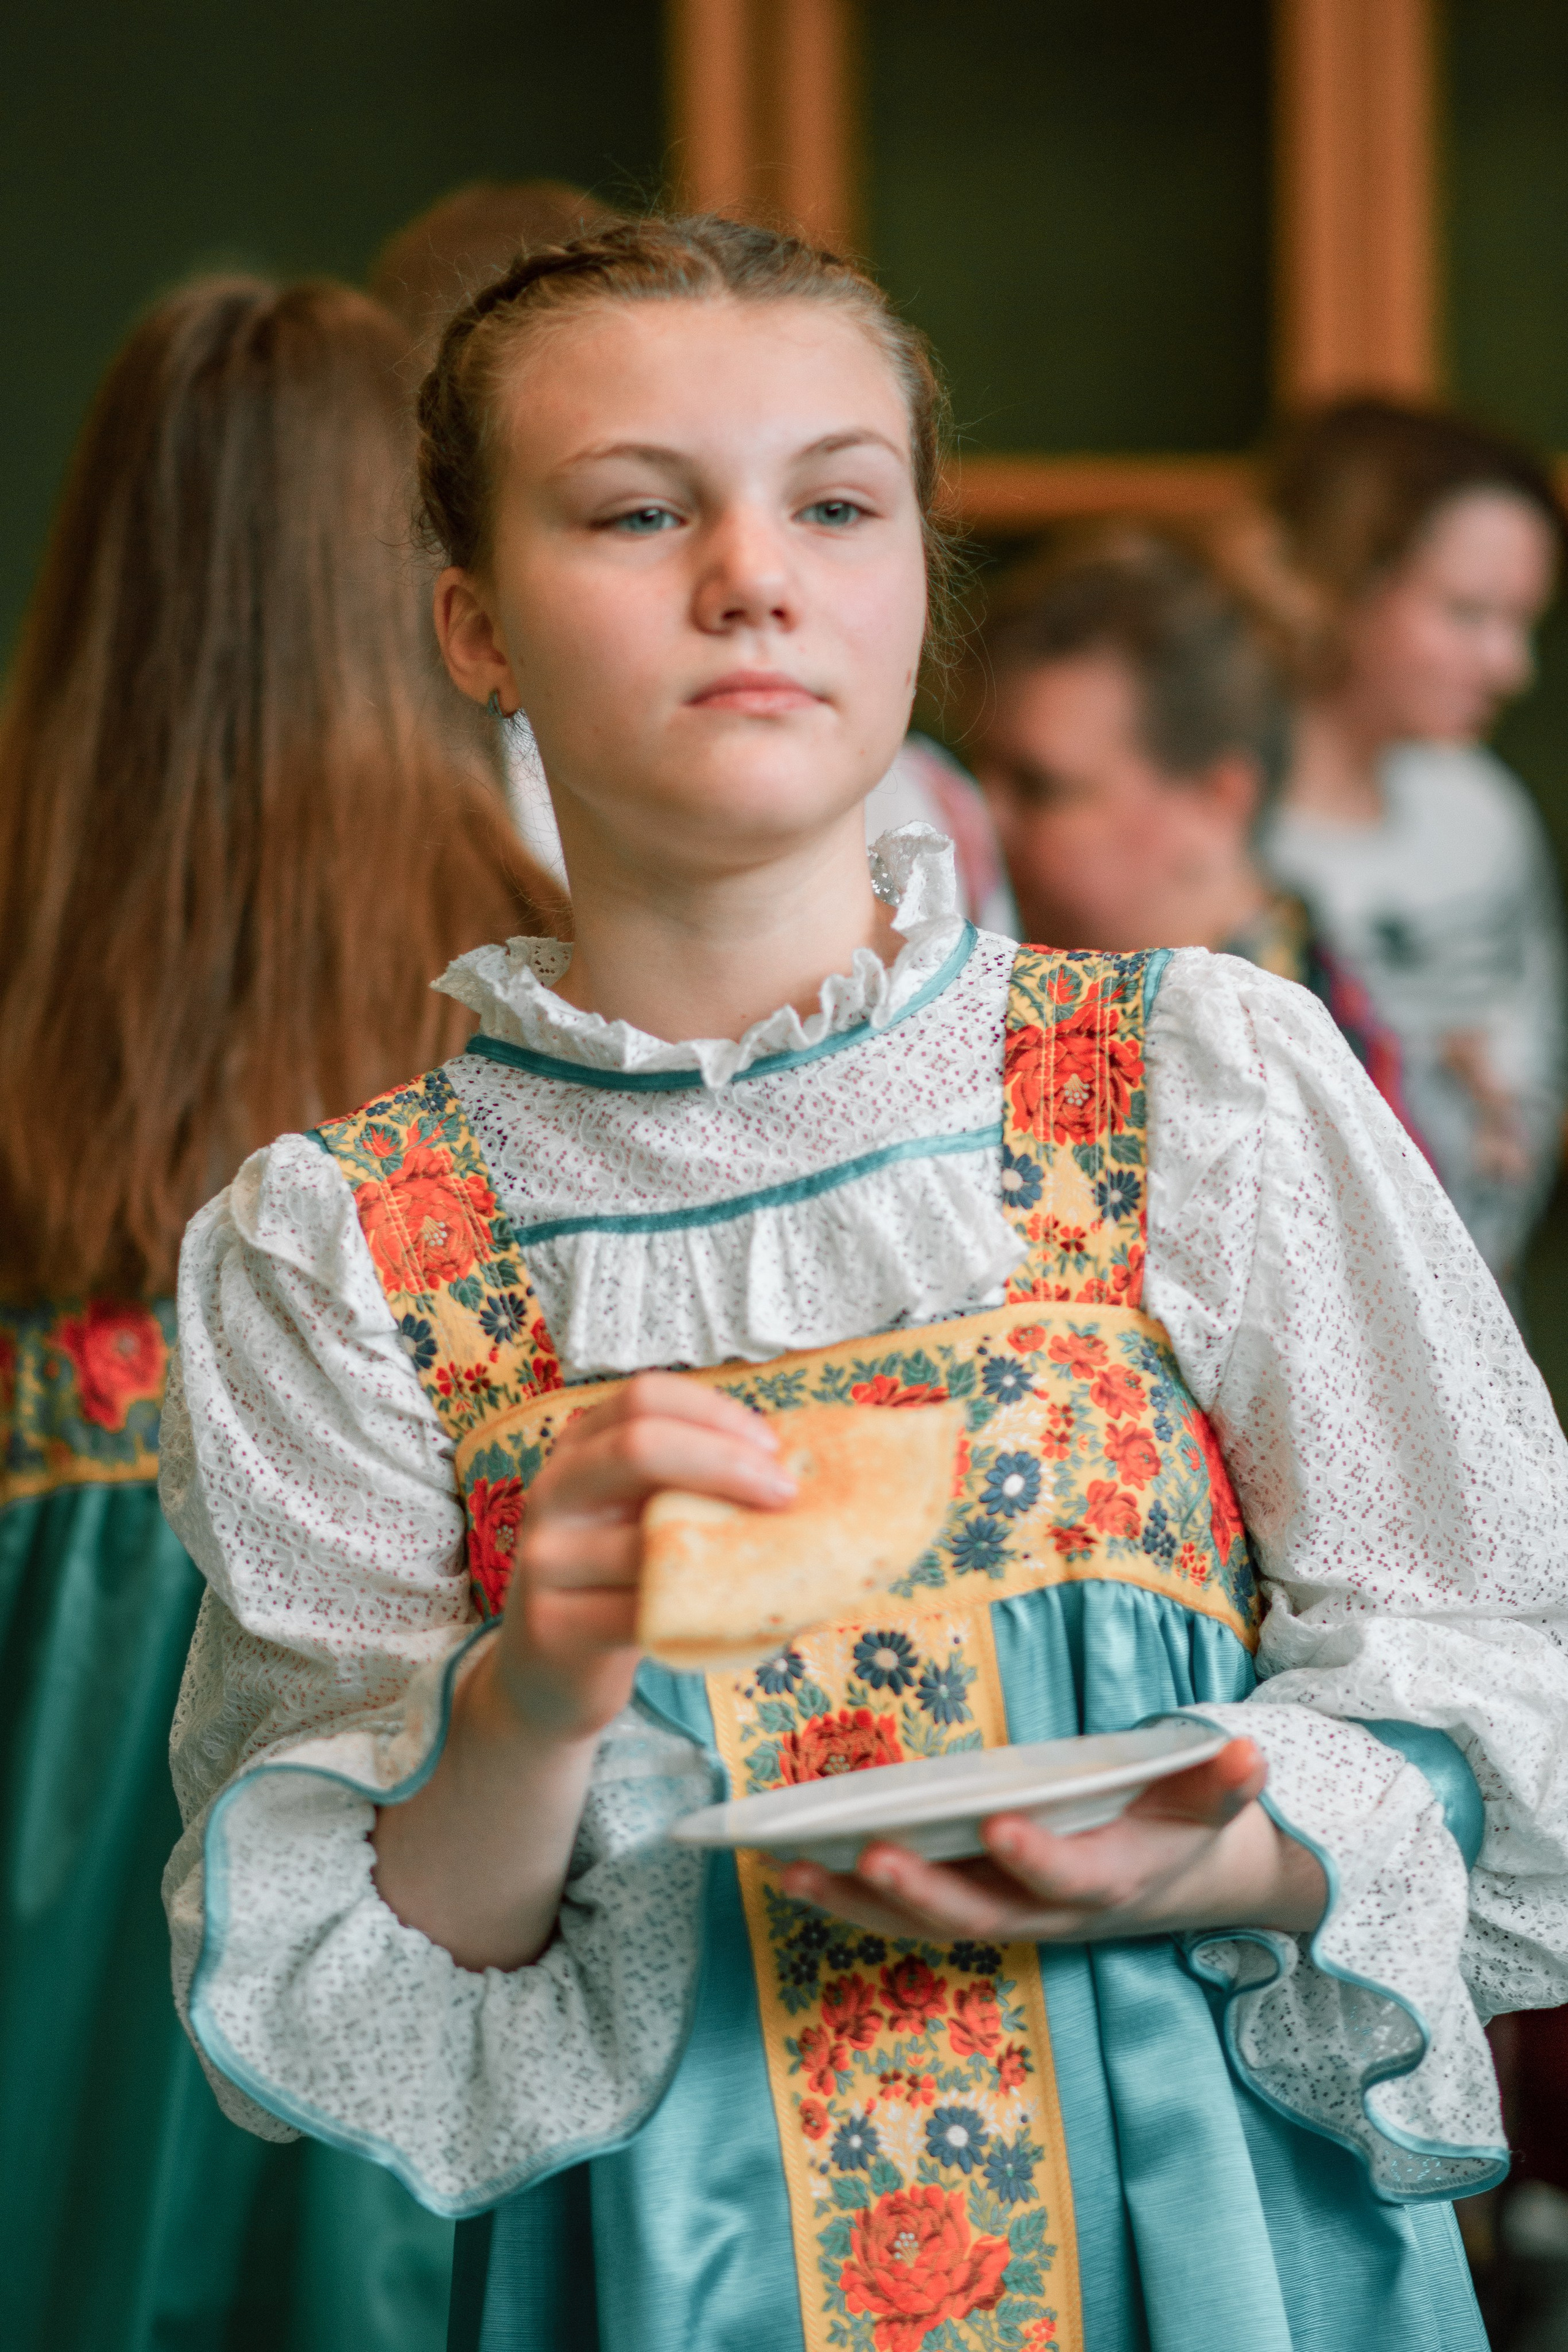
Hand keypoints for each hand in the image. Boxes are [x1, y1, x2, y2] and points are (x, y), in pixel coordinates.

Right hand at [493, 1370, 795, 1743]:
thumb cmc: (619, 1580)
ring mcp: (545, 1558)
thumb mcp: (642, 1514)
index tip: (772, 1445)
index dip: (714, 1413)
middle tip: (786, 1493)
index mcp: (579, 1447)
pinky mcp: (554, 1625)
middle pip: (637, 1447)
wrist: (550, 1673)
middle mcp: (553, 1490)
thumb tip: (799, 1462)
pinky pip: (646, 1614)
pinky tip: (757, 1620)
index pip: (644, 1398)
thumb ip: (691, 1483)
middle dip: (725, 1462)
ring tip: (786, 1562)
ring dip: (729, 1550)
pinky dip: (712, 1616)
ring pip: (645, 1541)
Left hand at [777, 1738, 1325, 1942]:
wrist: (1172, 1879)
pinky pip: (901, 1916)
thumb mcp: (1211, 1799)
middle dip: (921, 1889)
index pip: (1069, 1878)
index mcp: (1108, 1880)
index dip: (1035, 1859)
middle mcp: (1048, 1913)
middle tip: (869, 1852)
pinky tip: (789, 1872)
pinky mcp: (968, 1910)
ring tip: (790, 1871)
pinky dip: (846, 1900)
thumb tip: (1249, 1750)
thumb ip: (1223, 1780)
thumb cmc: (1181, 1822)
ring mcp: (1003, 1918)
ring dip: (856, 1903)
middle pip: (978, 1915)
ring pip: (923, 1925)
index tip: (998, 1825)